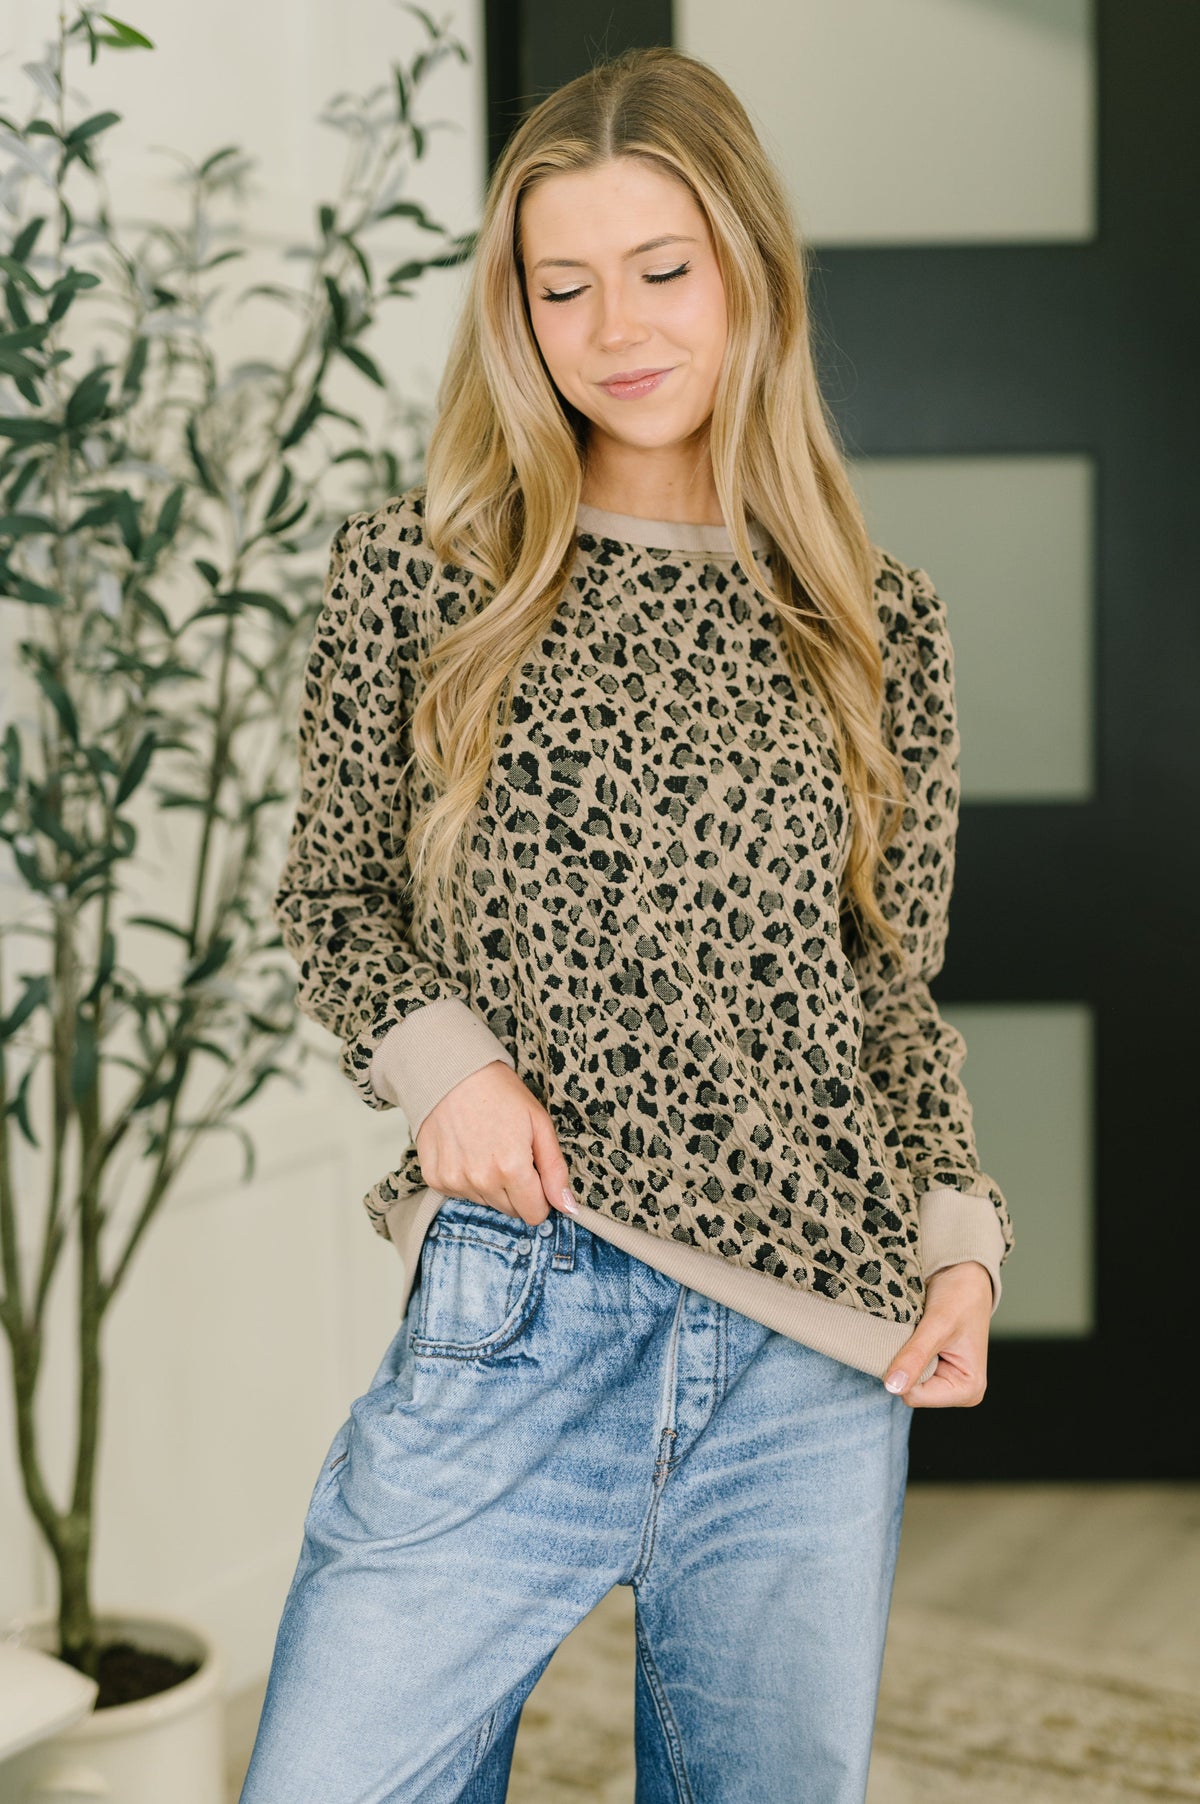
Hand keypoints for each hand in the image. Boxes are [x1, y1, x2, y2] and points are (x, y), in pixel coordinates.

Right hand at [414, 1060, 578, 1227]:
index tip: (534, 1172)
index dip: (540, 1195)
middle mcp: (481, 1181)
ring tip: (487, 1148)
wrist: (453, 1073)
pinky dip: (467, 1178)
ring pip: (486, 1202)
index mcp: (511, 1168)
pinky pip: (460, 1194)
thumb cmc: (500, 1093)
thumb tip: (567, 1207)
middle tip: (510, 1152)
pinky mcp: (435, 1178)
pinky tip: (467, 1150)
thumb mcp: (539, 1124)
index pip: (534, 1215)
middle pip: (510, 1211)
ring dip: (491, 1184)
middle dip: (517, 1189)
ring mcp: (454, 1181)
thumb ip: (555, 1170)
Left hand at [881, 1261, 991, 1406]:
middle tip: (915, 1334)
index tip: (914, 1340)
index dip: (905, 1369)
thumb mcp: (937, 1325)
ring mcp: (945, 1382)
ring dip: (903, 1355)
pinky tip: (912, 1335)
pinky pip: (905, 1368)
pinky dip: (903, 1351)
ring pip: (904, 1379)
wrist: (962, 1275)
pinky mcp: (934, 1370)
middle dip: (904, 1363)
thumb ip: (915, 1357)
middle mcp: (958, 1392)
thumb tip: (893, 1387)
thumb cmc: (960, 1296)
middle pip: (909, 1390)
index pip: (915, 1396)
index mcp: (968, 1389)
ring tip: (915, 1332)